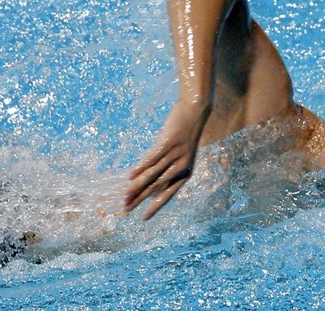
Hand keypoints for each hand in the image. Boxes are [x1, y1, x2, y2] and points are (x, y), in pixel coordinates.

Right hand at [124, 100, 208, 219]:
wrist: (195, 110)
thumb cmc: (185, 133)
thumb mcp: (179, 153)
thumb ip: (167, 167)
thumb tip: (150, 182)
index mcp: (186, 172)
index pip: (168, 194)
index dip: (155, 206)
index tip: (143, 218)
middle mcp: (182, 166)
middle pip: (157, 187)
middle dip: (141, 199)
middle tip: (126, 210)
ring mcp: (176, 154)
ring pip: (153, 174)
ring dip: (137, 186)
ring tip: (125, 196)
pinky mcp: (169, 142)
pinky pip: (152, 158)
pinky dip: (140, 167)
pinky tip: (130, 175)